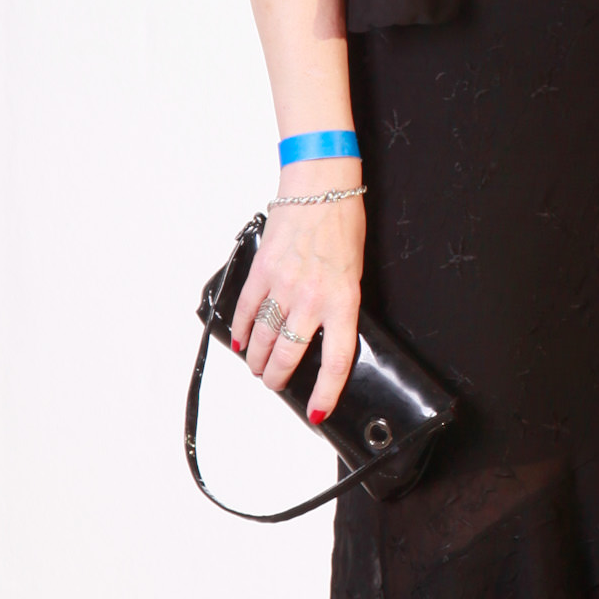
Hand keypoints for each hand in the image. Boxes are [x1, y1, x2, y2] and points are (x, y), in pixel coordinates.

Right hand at [230, 186, 365, 419]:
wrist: (321, 187)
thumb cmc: (344, 225)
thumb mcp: (355, 273)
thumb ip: (340, 306)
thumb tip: (324, 335)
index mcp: (343, 300)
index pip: (336, 360)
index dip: (326, 391)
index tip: (319, 410)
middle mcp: (312, 298)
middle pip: (289, 353)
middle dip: (279, 377)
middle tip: (276, 383)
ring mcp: (283, 285)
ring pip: (264, 337)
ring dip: (259, 358)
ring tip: (259, 367)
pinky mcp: (262, 271)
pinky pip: (247, 309)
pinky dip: (242, 329)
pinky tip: (243, 342)